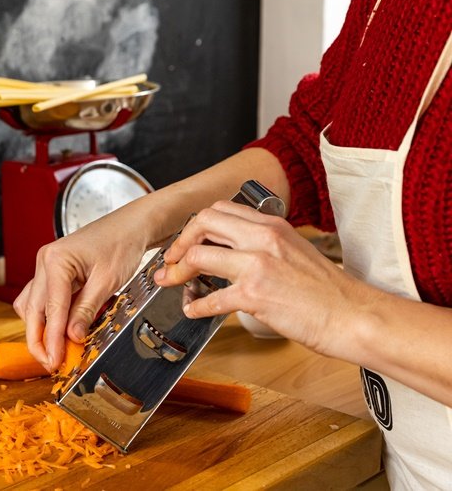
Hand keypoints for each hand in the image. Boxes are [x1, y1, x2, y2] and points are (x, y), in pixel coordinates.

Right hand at [13, 220, 146, 370]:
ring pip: (32, 305)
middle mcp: (45, 261)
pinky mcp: (53, 272)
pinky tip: (59, 331)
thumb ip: (86, 310)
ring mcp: (46, 266)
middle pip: (32, 309)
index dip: (52, 339)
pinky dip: (48, 316)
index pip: (50, 308)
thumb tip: (72, 337)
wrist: (130, 226)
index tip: (55, 360)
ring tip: (54, 350)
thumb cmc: (121, 244)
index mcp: (55, 260)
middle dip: (39, 339)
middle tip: (50, 363)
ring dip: (40, 329)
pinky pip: (42, 298)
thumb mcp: (107, 281)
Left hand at [153, 200, 373, 355]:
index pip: (221, 210)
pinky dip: (196, 305)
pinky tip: (193, 310)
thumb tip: (233, 251)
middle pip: (204, 222)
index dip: (196, 226)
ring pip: (200, 255)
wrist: (353, 315)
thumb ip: (264, 244)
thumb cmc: (328, 291)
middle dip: (181, 241)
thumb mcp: (295, 250)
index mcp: (272, 225)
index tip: (188, 241)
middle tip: (172, 258)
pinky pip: (212, 298)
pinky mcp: (255, 295)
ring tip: (173, 282)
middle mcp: (263, 239)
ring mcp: (258, 265)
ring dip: (179, 271)